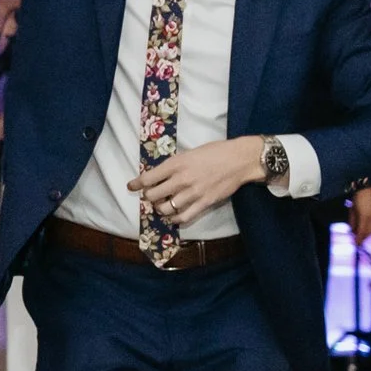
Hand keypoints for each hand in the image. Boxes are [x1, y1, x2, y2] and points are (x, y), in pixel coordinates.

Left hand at [129, 136, 264, 225]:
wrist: (239, 159)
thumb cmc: (215, 152)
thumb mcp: (189, 153)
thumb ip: (174, 165)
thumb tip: (159, 175)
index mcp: (176, 164)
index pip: (148, 178)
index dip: (136, 184)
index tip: (131, 186)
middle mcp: (181, 179)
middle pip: (153, 196)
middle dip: (148, 197)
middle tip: (150, 196)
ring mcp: (192, 193)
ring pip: (165, 209)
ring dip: (160, 209)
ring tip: (162, 206)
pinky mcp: (204, 203)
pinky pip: (183, 217)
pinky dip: (174, 219)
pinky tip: (173, 216)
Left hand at [348, 185, 370, 241]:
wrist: (368, 186)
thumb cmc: (358, 197)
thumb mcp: (352, 210)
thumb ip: (353, 221)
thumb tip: (353, 231)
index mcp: (365, 216)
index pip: (362, 232)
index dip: (359, 239)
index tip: (356, 243)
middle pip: (369, 232)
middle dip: (363, 237)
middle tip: (358, 240)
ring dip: (369, 233)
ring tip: (363, 234)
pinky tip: (370, 228)